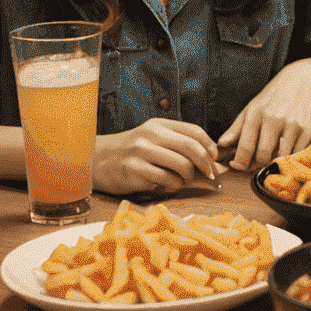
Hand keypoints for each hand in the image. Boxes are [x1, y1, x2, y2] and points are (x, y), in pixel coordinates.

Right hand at [94, 119, 219, 194]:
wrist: (95, 160)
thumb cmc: (131, 151)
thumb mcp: (153, 139)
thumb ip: (178, 144)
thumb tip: (213, 160)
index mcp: (159, 124)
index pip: (194, 131)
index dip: (209, 146)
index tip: (215, 159)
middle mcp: (150, 135)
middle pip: (191, 147)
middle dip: (206, 163)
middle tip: (210, 175)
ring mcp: (140, 152)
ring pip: (181, 165)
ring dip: (188, 177)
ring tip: (183, 180)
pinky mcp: (133, 170)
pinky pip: (165, 180)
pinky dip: (173, 185)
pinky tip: (167, 185)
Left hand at [217, 61, 310, 171]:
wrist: (299, 80)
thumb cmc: (270, 98)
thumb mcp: (250, 109)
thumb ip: (235, 129)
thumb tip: (220, 145)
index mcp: (256, 113)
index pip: (245, 147)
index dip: (240, 162)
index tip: (237, 166)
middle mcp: (274, 118)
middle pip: (263, 155)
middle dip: (257, 164)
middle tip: (254, 163)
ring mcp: (292, 124)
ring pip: (280, 156)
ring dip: (273, 160)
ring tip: (269, 156)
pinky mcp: (306, 129)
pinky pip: (294, 152)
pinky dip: (287, 155)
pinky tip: (284, 148)